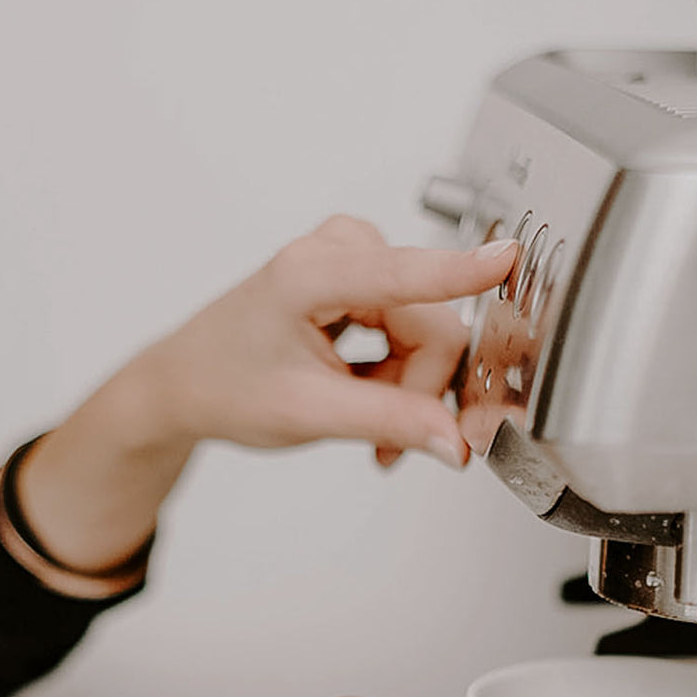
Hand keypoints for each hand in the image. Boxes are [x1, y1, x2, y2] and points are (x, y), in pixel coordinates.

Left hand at [117, 215, 516, 467]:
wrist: (186, 383)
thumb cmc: (226, 385)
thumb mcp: (309, 414)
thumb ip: (389, 423)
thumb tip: (454, 441)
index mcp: (311, 274)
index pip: (405, 275)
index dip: (463, 272)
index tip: (509, 257)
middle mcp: (337, 253)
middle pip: (429, 325)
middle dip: (419, 391)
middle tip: (387, 443)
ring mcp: (350, 262)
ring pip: (426, 334)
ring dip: (408, 390)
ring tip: (368, 427)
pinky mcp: (360, 280)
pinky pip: (412, 331)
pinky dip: (397, 377)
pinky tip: (366, 398)